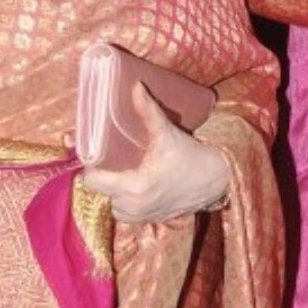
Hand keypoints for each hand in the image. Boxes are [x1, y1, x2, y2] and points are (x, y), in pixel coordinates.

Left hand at [81, 83, 229, 221]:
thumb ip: (148, 111)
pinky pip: (125, 214)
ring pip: (111, 205)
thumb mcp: (166, 133)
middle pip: (99, 192)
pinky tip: (130, 188)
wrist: (216, 179)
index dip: (91, 166)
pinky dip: (124, 203)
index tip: (96, 154)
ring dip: (112, 192)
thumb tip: (135, 86)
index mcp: (134, 186)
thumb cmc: (190, 156)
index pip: (92, 181)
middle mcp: (134, 207)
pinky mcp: (150, 221)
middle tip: (108, 160)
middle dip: (102, 177)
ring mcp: (141, 217)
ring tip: (119, 173)